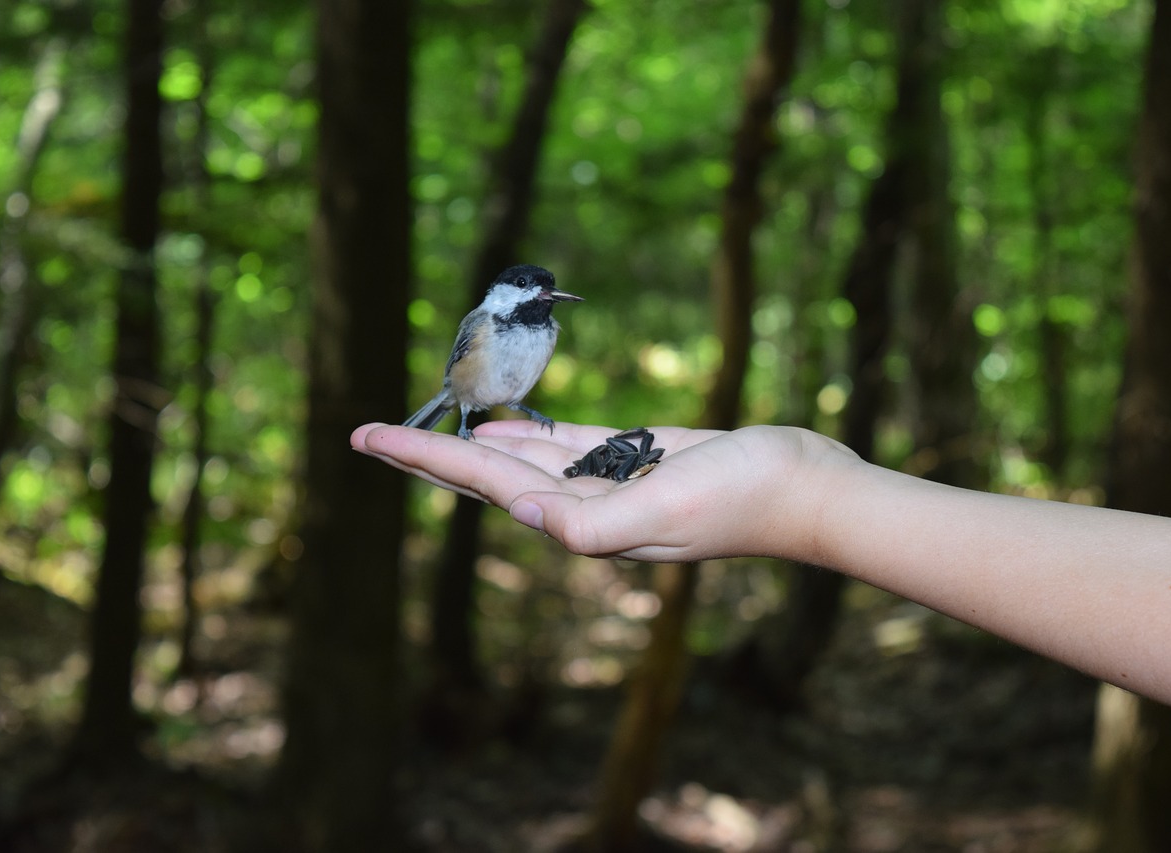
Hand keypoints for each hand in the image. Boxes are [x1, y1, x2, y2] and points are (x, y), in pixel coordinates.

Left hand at [351, 420, 859, 562]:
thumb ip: (594, 522)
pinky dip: (527, 432)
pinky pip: (563, 441)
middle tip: (366, 433)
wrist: (803, 487)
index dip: (424, 456)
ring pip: (518, 455)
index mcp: (579, 517)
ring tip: (421, 425)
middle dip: (426, 452)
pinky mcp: (633, 454)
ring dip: (468, 440)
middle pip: (483, 472)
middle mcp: (581, 503)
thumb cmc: (743, 500)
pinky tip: (503, 421)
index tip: (367, 436)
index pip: (484, 481)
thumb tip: (522, 512)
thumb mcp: (668, 510)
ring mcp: (606, 479)